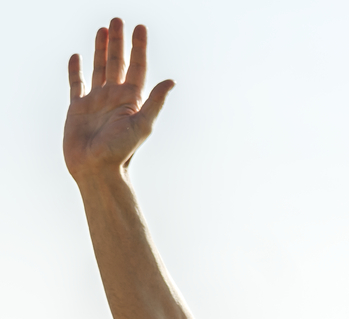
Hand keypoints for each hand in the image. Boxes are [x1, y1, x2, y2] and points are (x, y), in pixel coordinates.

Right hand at [64, 19, 172, 182]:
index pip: (137, 67)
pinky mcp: (78, 108)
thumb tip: (171, 81)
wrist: (97, 169)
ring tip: (103, 30)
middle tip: (118, 20)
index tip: (140, 27)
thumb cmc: (122, 151)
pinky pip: (77, 84)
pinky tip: (78, 56)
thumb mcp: (143, 124)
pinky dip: (76, 70)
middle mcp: (115, 97)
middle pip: (118, 62)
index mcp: (132, 99)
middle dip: (119, 42)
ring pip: (99, 68)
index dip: (139, 47)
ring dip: (101, 49)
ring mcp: (97, 101)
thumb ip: (156, 102)